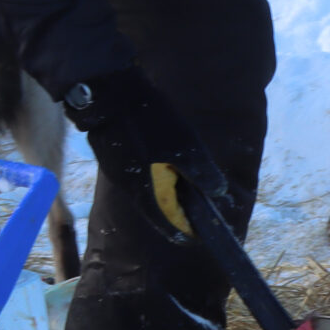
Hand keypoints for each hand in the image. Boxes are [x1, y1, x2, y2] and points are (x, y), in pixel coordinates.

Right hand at [65, 67, 228, 240]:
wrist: (109, 95)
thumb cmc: (150, 122)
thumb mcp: (185, 148)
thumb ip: (202, 174)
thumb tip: (219, 194)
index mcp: (146, 193)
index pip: (167, 225)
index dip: (185, 231)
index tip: (199, 234)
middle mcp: (130, 189)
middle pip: (157, 210)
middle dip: (177, 212)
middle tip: (196, 209)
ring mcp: (118, 174)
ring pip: (146, 192)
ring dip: (165, 193)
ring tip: (183, 186)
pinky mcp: (114, 158)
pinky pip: (138, 176)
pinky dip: (153, 178)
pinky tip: (162, 166)